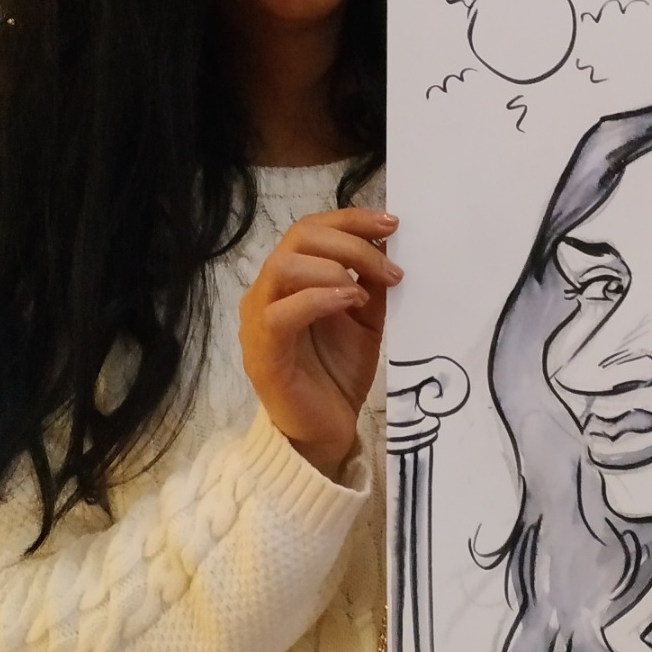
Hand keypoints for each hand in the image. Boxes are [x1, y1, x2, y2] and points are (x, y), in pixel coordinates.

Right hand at [239, 208, 399, 478]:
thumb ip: (370, 283)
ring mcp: (260, 320)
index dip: (350, 219)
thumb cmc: (338, 373)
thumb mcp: (365, 320)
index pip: (310, 229)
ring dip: (334, 267)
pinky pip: (282, 313)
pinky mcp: (264, 351)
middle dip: (350, 241)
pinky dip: (318, 298)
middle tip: (389, 263)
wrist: (324, 431)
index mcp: (290, 280)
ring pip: (284, 266)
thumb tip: (388, 243)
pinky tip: (350, 300)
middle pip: (299, 238)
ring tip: (367, 290)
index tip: (391, 223)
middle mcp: (268, 292)